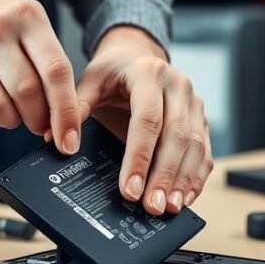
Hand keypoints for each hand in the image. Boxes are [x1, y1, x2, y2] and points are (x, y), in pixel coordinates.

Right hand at [0, 0, 80, 154]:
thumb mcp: (26, 36)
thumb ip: (47, 71)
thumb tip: (65, 122)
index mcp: (32, 18)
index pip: (59, 70)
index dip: (68, 111)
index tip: (71, 140)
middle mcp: (7, 25)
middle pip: (38, 88)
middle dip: (45, 119)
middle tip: (43, 128)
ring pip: (17, 98)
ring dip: (24, 119)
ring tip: (20, 115)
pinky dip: (2, 118)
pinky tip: (1, 111)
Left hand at [75, 27, 212, 215]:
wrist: (138, 56)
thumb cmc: (113, 72)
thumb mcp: (91, 81)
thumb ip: (76, 107)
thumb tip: (60, 142)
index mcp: (149, 74)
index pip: (147, 120)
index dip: (139, 158)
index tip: (129, 189)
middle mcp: (178, 87)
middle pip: (176, 137)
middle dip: (164, 176)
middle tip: (152, 206)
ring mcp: (193, 104)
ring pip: (194, 146)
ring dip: (183, 180)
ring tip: (170, 207)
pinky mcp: (200, 120)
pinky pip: (204, 151)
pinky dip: (196, 177)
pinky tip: (186, 197)